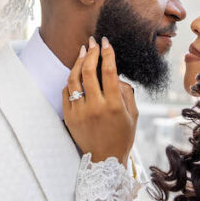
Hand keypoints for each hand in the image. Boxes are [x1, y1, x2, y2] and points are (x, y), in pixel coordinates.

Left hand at [62, 36, 138, 164]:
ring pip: (74, 79)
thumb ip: (127, 92)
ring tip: (83, 51)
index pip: (109, 71)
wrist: (105, 159)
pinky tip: (76, 72)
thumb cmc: (122, 135)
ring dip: (78, 62)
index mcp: (113, 105)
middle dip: (91, 52)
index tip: (106, 42)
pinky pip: (66, 92)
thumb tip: (117, 74)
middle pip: (89, 71)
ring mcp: (80, 112)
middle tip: (92, 41)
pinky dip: (71, 80)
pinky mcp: (69, 116)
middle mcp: (95, 107)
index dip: (107, 53)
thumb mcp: (133, 114)